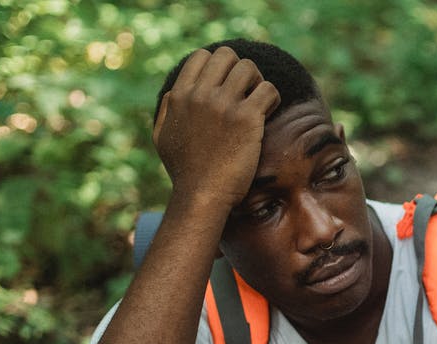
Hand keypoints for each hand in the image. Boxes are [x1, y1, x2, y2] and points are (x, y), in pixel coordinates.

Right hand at [152, 47, 280, 212]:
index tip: (227, 87)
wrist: (201, 195)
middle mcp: (200, 95)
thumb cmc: (184, 172)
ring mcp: (223, 104)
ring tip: (258, 104)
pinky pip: (268, 89)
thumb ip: (167, 110)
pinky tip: (267, 114)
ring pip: (249, 68)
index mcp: (179, 96)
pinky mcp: (246, 118)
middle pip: (227, 55)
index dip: (219, 67)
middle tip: (246, 93)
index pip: (202, 56)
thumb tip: (175, 93)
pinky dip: (273, 98)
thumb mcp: (162, 137)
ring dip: (258, 82)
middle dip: (240, 70)